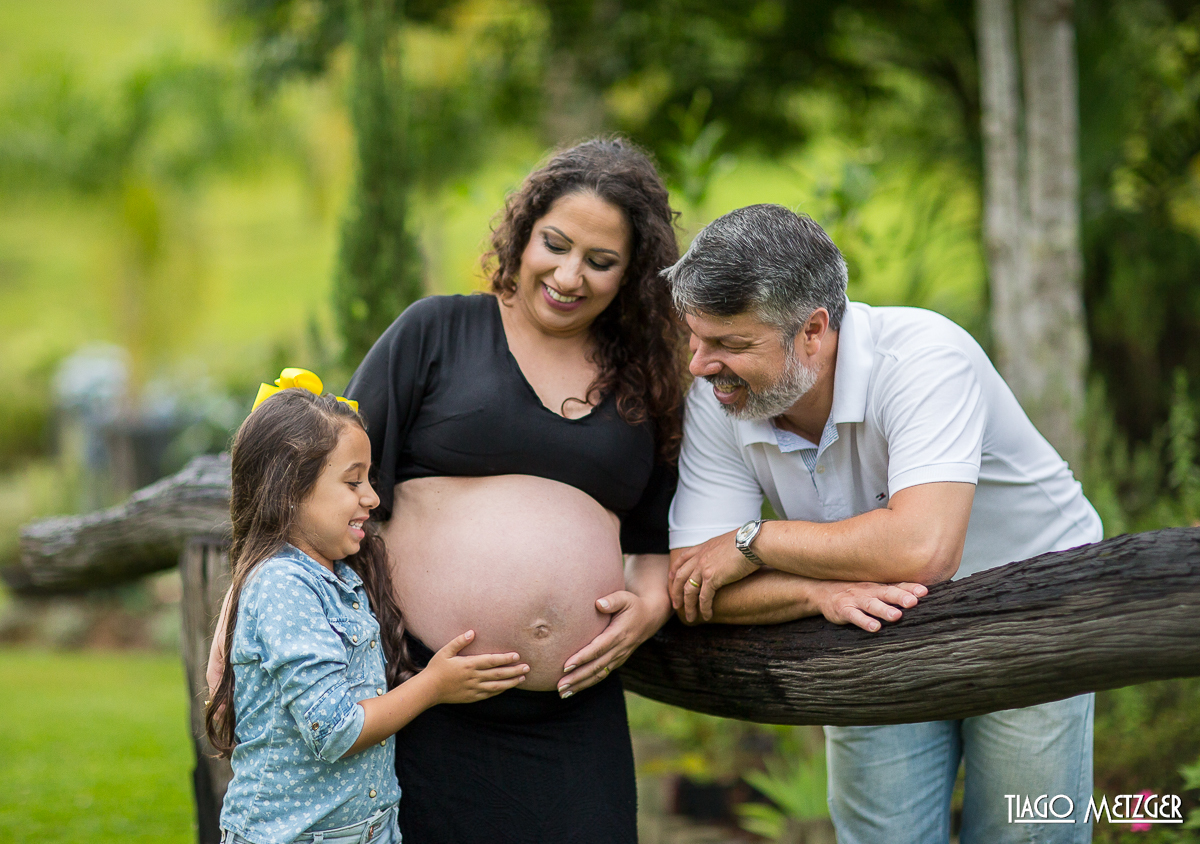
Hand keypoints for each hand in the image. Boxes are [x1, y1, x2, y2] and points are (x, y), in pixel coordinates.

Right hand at [424, 630, 528, 703]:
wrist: (428, 690)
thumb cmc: (436, 668)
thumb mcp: (445, 651)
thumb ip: (458, 641)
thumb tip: (471, 632)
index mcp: (468, 665)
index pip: (491, 661)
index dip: (505, 659)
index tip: (517, 656)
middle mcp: (473, 678)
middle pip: (498, 674)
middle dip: (514, 670)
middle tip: (527, 667)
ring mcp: (473, 689)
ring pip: (496, 686)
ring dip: (511, 682)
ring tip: (522, 678)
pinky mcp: (472, 697)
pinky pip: (489, 695)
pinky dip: (500, 691)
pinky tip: (507, 687)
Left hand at [557, 590, 662, 697]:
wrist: (649, 618)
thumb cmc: (633, 605)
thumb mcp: (625, 598)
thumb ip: (612, 600)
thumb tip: (598, 604)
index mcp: (619, 634)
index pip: (598, 648)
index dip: (582, 658)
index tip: (566, 665)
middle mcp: (620, 649)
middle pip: (596, 666)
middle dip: (577, 677)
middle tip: (560, 685)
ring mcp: (619, 657)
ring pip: (599, 674)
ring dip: (580, 684)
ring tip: (562, 692)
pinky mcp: (617, 661)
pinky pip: (602, 675)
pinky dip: (587, 684)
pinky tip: (573, 689)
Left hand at [669, 529, 761, 622]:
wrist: (752, 542)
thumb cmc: (746, 542)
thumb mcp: (725, 543)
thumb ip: (717, 551)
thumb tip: (722, 557)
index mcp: (702, 548)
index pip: (681, 560)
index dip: (674, 571)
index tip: (671, 580)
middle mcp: (699, 557)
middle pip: (679, 577)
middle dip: (675, 593)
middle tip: (676, 605)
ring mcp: (703, 567)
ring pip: (688, 590)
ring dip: (688, 606)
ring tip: (690, 617)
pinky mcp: (712, 577)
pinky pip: (703, 597)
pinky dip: (704, 608)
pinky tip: (706, 616)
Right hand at [809, 580, 926, 631]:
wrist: (823, 590)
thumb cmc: (855, 591)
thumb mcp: (873, 588)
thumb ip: (893, 591)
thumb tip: (920, 598)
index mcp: (879, 585)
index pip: (897, 585)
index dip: (910, 588)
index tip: (924, 592)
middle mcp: (869, 590)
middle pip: (887, 593)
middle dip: (900, 597)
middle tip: (914, 602)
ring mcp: (855, 599)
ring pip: (871, 604)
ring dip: (884, 609)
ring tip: (896, 616)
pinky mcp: (843, 609)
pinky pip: (854, 616)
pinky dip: (864, 621)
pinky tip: (875, 628)